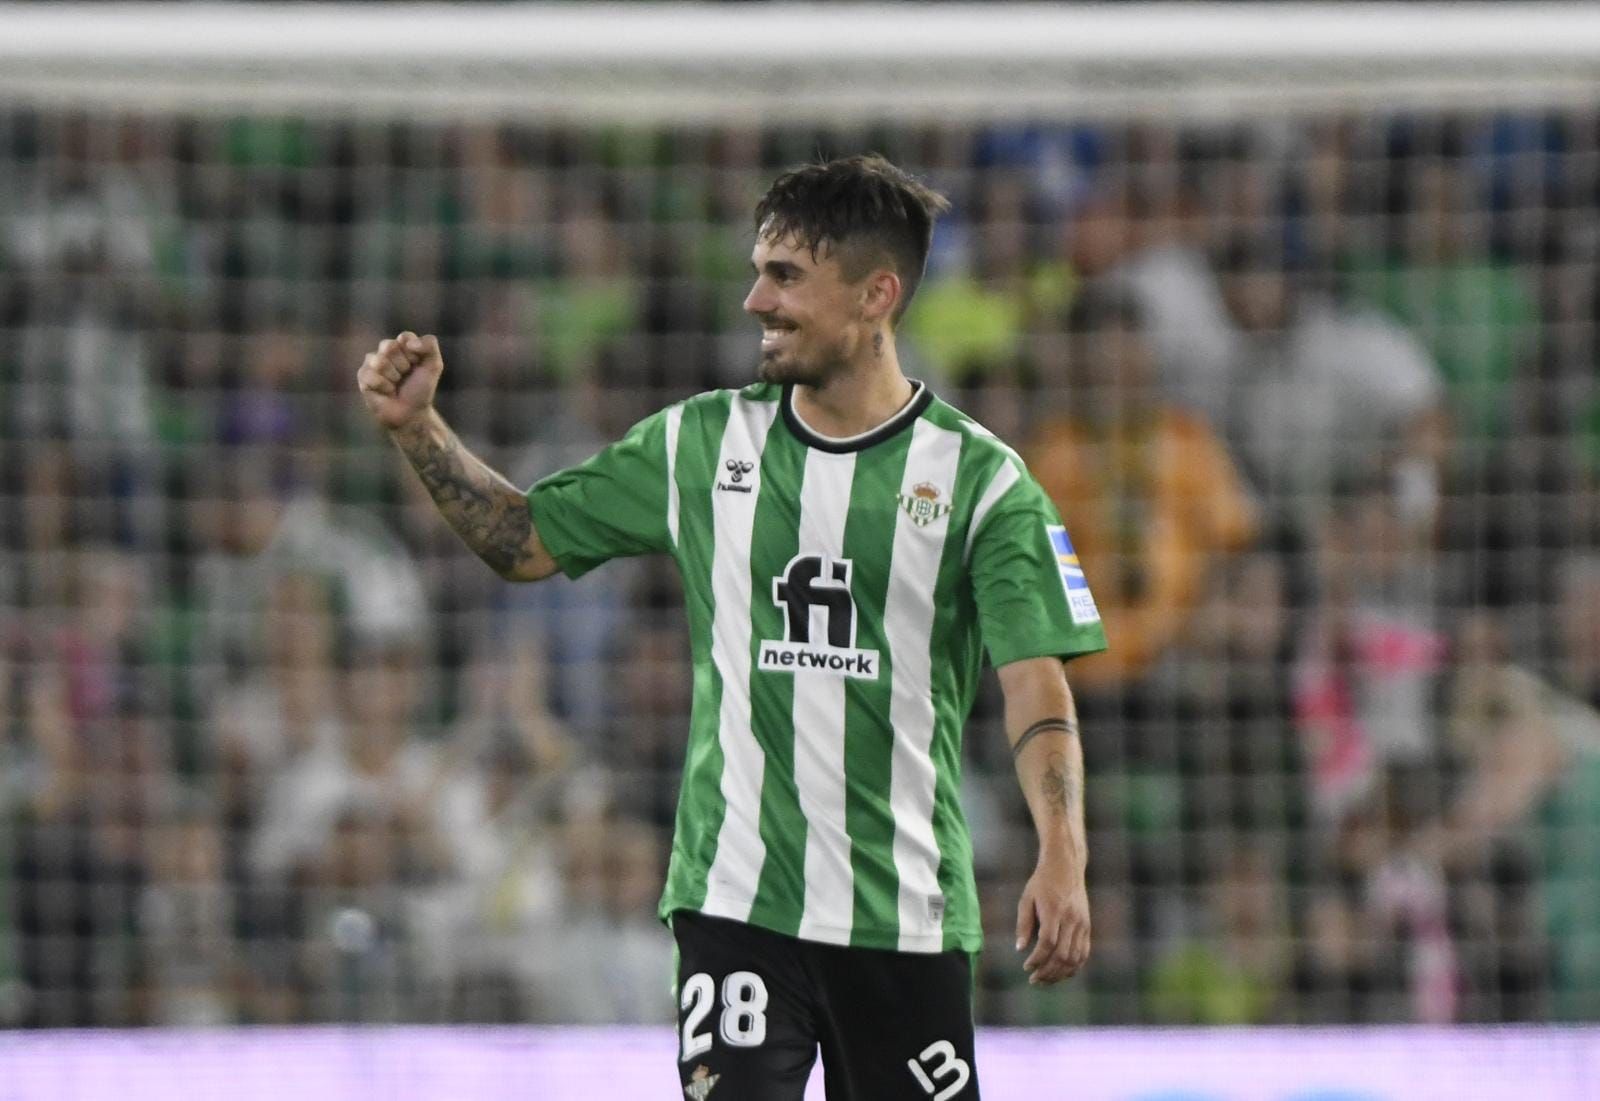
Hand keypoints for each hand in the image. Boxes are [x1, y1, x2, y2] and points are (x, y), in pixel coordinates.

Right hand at [358, 331, 443, 431]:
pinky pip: (371, 376)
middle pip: (390, 346)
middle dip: (403, 365)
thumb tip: (409, 343)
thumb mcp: (434, 365)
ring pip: (380, 361)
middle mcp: (385, 350)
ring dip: (393, 377)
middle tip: (405, 376)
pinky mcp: (362, 376)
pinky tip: (387, 392)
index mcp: (401, 344)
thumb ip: (429, 345)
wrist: (412, 413)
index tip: (417, 365)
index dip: (414, 354)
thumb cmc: (421, 389)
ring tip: (396, 385)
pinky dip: (384, 387)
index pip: (405, 337)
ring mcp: (372, 362)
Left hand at [1015, 852, 1090, 984]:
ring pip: (1075, 958)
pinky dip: (1073, 967)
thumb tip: (1020, 949)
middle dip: (1048, 972)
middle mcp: (1071, 919)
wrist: (1066, 867)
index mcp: (1054, 911)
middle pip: (1063, 954)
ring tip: (1045, 980)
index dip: (1037, 959)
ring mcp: (1082, 924)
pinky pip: (1084, 953)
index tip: (1026, 967)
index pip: (1048, 943)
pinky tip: (1061, 973)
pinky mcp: (1087, 927)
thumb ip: (1023, 924)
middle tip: (1034, 980)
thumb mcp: (1027, 899)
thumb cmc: (1042, 882)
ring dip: (1060, 974)